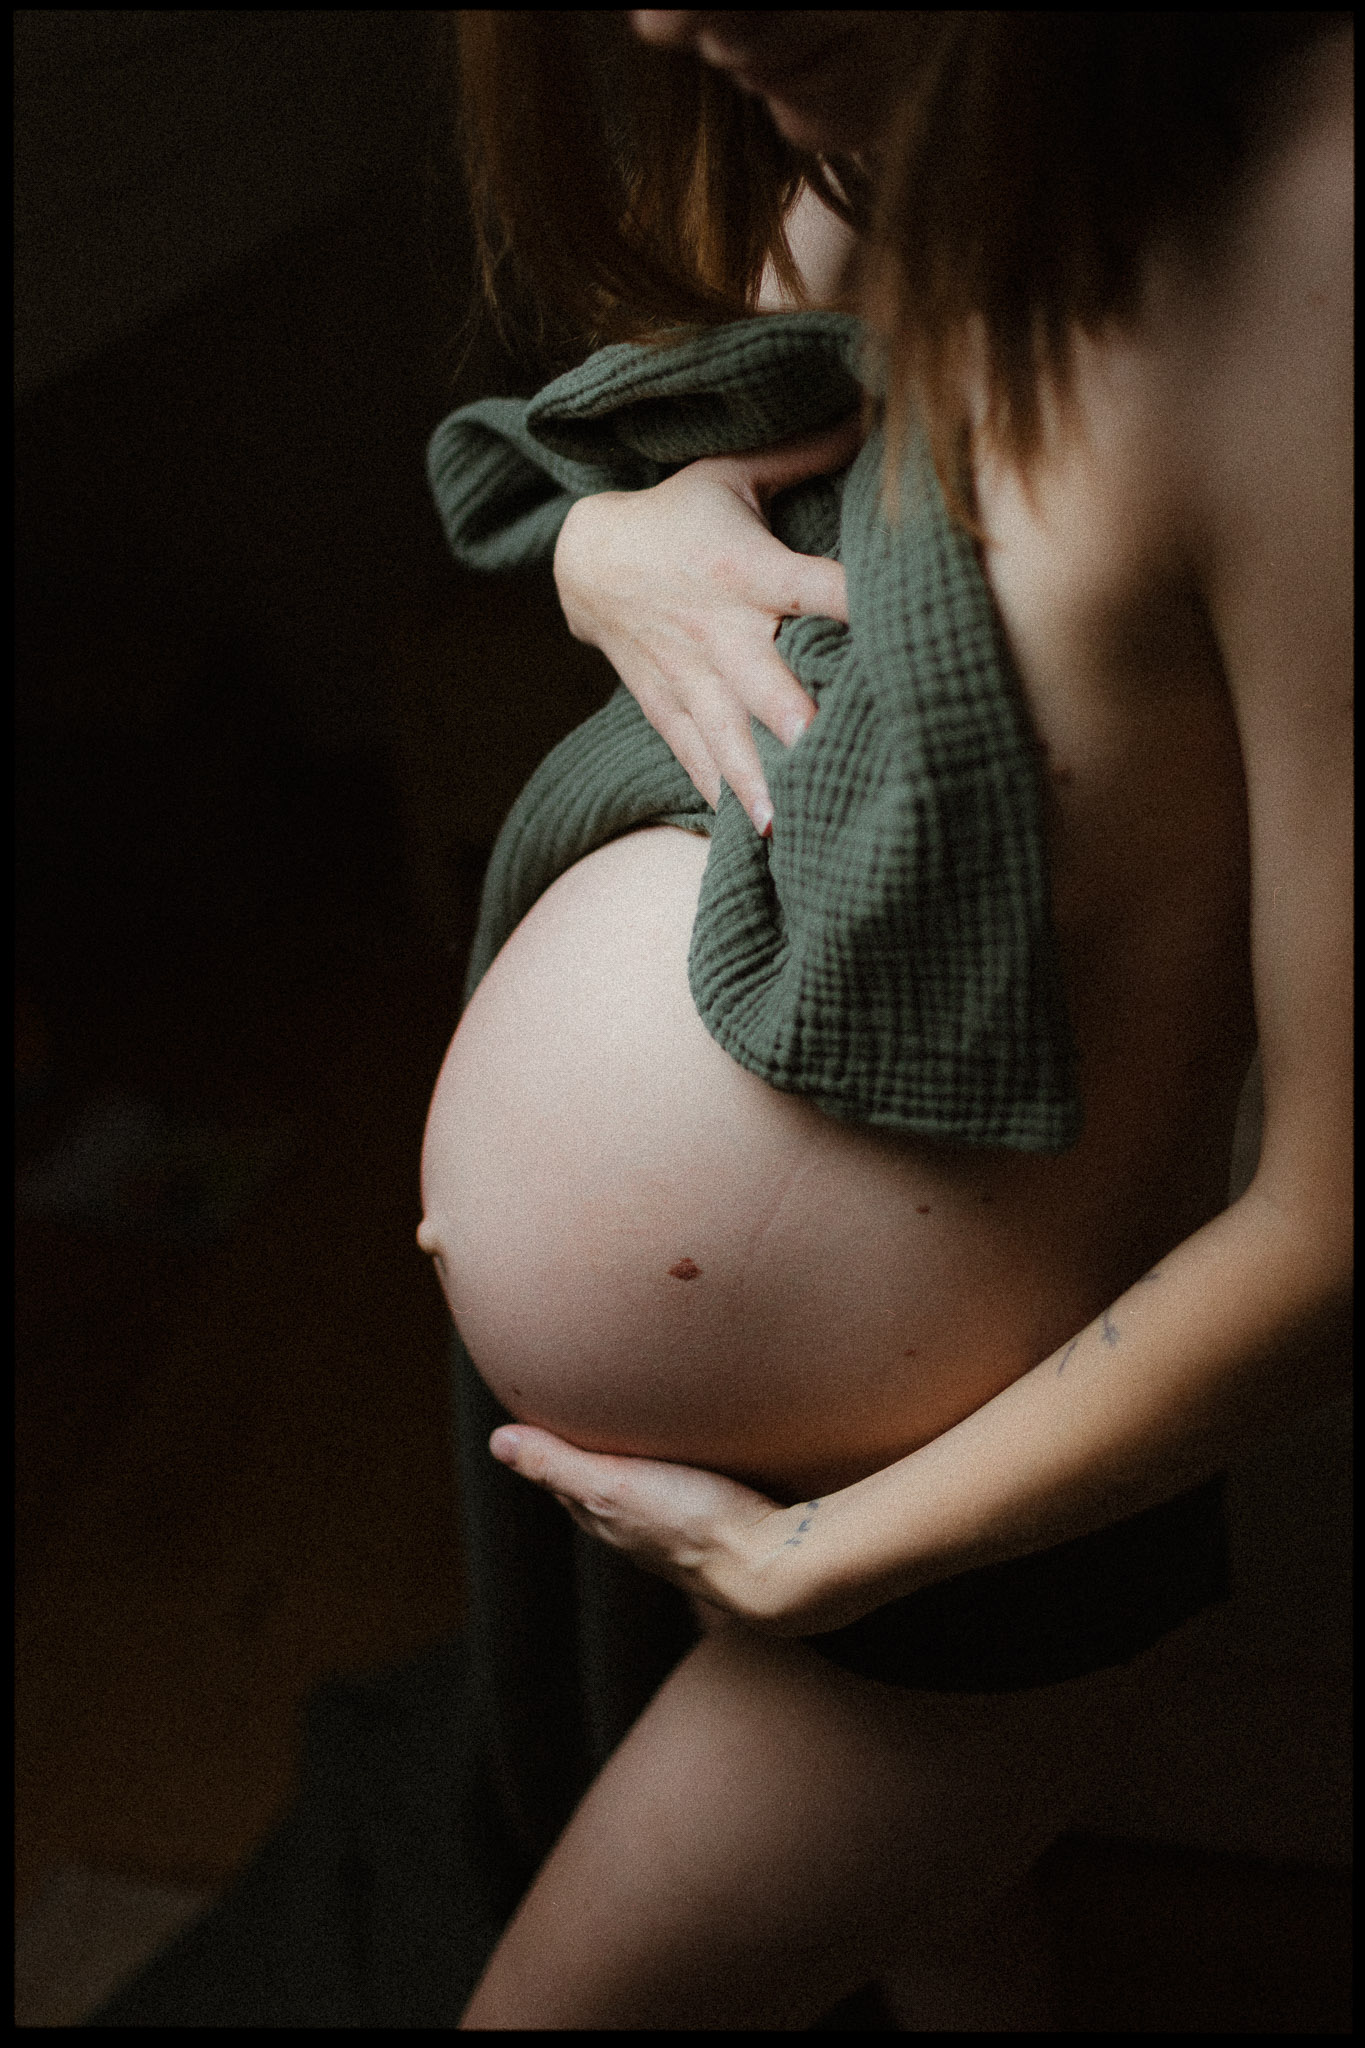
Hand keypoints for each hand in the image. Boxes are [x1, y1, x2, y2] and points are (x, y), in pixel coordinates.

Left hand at [488, 1423, 899, 1634]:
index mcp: (606, 1520)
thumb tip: (497, 1441)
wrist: (774, 1570)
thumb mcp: (614, 1486)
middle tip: (581, 1419)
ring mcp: (679, 1536)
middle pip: (598, 1492)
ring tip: (636, 1437)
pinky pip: (684, 1498)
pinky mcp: (721, 1530)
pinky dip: (674, 1476)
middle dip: (585, 1460)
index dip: (550, 1449)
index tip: (543, 1412)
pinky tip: (697, 1462)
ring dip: (632, 1470)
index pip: (564, 1482)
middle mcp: (637, 1534)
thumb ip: (558, 1464)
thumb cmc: (693, 1523)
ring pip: (642, 1497)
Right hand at [552, 415, 861, 834]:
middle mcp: (722, 634)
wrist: (588, 561)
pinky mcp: (670, 709)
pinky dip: (724, 797)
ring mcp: (692, 680)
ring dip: (760, 786)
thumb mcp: (731, 470)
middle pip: (769, 686)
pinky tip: (754, 841)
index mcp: (748, 571)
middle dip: (800, 725)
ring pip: (731, 739)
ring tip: (788, 834)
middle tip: (837, 762)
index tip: (904, 637)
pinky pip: (699, 759)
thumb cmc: (678, 513)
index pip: (818, 589)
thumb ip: (803, 454)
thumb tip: (873, 414)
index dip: (860, 607)